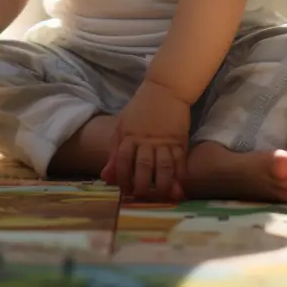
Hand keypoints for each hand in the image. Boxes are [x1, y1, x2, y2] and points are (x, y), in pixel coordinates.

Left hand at [101, 79, 189, 200]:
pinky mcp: (180, 139)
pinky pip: (180, 160)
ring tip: (160, 196)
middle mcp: (146, 140)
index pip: (122, 161)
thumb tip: (106, 177)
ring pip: (164, 166)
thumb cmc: (140, 108)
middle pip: (143, 167)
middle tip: (141, 197)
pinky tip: (178, 186)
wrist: (165, 89)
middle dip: (141, 186)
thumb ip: (114, 152)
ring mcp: (164, 140)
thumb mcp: (122, 126)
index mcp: (128, 135)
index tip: (124, 190)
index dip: (122, 178)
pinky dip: (180, 175)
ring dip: (162, 184)